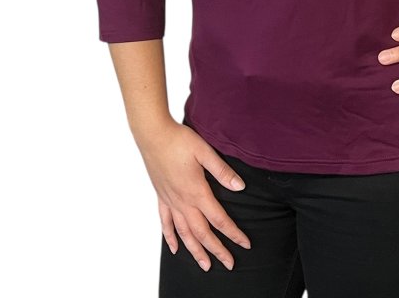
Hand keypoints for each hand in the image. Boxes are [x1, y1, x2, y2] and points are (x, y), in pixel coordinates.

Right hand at [137, 120, 252, 271]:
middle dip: (217, 250)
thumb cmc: (179, 140)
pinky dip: (170, 237)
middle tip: (229, 264)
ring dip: (195, 250)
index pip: (219, 219)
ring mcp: (170, 201)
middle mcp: (182, 201)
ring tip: (204, 265)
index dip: (233, 233)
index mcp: (197, 192)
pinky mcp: (161, 196)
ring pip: (184, 233)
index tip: (245, 244)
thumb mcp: (205, 152)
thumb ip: (222, 171)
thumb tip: (239, 187)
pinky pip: (165, 222)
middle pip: (202, 233)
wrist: (153, 134)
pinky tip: (175, 248)